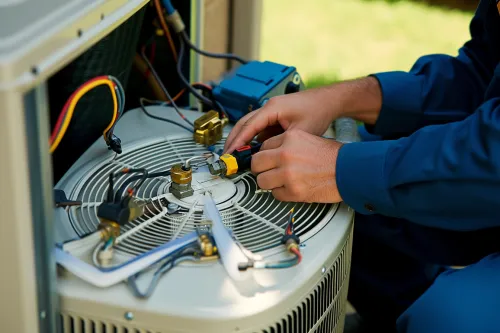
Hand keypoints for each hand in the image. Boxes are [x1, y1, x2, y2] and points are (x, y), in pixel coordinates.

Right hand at [224, 87, 339, 153]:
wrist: (328, 101)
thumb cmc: (317, 112)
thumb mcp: (300, 131)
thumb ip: (282, 142)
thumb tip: (266, 155)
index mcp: (272, 108)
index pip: (249, 126)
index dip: (237, 141)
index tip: (229, 153)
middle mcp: (268, 107)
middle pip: (244, 123)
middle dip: (233, 139)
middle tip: (225, 156)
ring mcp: (271, 111)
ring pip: (250, 125)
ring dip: (241, 139)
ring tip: (234, 154)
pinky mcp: (275, 116)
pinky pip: (260, 128)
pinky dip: (253, 138)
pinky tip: (250, 151)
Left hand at [251, 129, 342, 202]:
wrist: (349, 171)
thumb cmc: (332, 156)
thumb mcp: (307, 139)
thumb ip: (287, 145)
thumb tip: (269, 154)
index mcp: (290, 137)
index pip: (263, 146)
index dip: (265, 155)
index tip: (266, 161)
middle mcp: (285, 154)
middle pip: (256, 163)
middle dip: (260, 169)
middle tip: (267, 172)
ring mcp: (288, 173)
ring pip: (262, 181)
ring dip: (269, 183)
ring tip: (280, 182)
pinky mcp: (293, 191)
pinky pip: (275, 194)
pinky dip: (281, 193)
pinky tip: (292, 188)